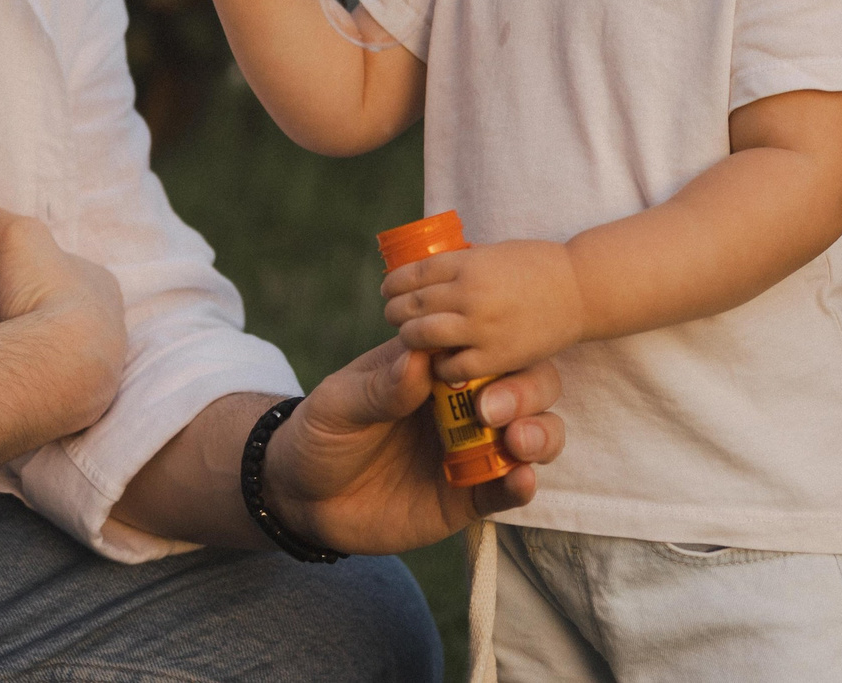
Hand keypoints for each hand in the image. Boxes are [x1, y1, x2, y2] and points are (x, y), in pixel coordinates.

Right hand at [0, 206, 128, 436]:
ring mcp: (74, 368)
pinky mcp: (57, 402)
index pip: (35, 277)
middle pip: (20, 308)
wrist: (61, 364)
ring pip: (15, 342)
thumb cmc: (50, 292)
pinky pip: (18, 376)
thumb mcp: (19, 235)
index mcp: (92, 288)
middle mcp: (88, 328)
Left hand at [263, 340, 566, 554]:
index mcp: (439, 366)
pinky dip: (522, 484)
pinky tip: (520, 482)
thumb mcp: (340, 403)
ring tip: (518, 444)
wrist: (302, 497)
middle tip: (495, 411)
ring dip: (539, 434)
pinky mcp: (470, 495)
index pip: (487, 344)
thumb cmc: (322, 432)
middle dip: (526, 392)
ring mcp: (474, 448)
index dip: (498, 346)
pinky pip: (507, 488)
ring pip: (534, 432)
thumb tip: (419, 358)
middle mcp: (468, 402)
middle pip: (527, 384)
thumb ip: (381, 386)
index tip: (480, 362)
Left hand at [383, 239, 584, 383]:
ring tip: (413, 339)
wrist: (583, 289)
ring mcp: (482, 326)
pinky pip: (451, 367)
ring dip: (411, 338)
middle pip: (411, 305)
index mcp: (468, 262)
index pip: (412, 273)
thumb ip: (464, 262)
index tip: (389, 290)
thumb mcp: (496, 252)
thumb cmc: (540, 266)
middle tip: (395, 316)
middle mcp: (470, 292)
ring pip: (423, 336)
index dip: (394, 283)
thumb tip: (428, 268)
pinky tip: (442, 361)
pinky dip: (440, 365)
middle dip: (396, 312)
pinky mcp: (496, 356)